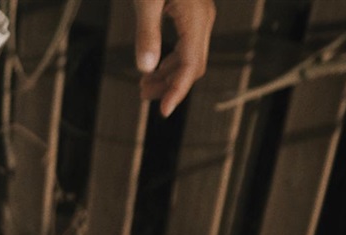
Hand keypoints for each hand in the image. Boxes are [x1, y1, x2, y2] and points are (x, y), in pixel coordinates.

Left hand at [133, 0, 215, 116]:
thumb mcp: (145, 1)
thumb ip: (146, 33)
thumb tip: (145, 69)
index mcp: (196, 19)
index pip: (190, 66)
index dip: (177, 91)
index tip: (162, 111)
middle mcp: (203, 20)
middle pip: (192, 65)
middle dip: (170, 85)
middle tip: (143, 97)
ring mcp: (199, 17)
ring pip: (190, 57)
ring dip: (168, 75)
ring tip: (143, 88)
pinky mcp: (191, 14)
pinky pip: (186, 46)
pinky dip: (170, 62)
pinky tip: (152, 70)